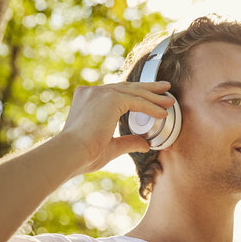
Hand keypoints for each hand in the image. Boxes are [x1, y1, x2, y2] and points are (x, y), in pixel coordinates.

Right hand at [58, 81, 174, 173]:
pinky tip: (162, 113)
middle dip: (148, 88)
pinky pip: (137, 101)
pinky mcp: (110, 99)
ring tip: (169, 99)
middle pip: (127, 87)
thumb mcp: (110, 146)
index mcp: (87, 99)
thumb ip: (128, 142)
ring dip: (154, 96)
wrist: (71, 154)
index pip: (116, 92)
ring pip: (134, 92)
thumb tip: (145, 145)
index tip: (150, 96)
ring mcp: (100, 93)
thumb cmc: (83, 154)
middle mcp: (92, 92)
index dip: (135, 94)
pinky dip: (151, 107)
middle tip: (165, 88)